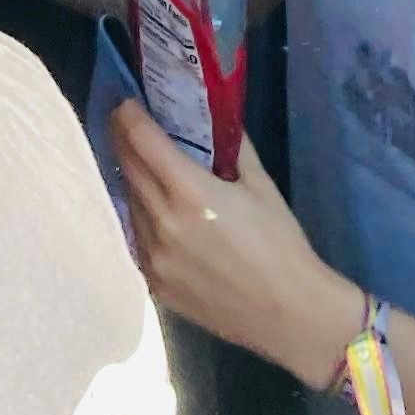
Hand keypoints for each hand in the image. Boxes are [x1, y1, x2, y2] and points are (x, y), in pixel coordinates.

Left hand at [110, 114, 365, 388]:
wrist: (291, 315)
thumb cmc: (281, 244)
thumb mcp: (260, 184)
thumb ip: (231, 145)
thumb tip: (212, 114)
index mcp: (189, 193)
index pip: (139, 138)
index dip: (128, 113)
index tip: (127, 99)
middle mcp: (162, 223)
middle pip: (127, 166)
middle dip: (123, 138)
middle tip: (128, 121)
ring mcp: (153, 258)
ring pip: (128, 202)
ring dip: (132, 178)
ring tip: (143, 164)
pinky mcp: (154, 285)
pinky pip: (136, 237)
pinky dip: (140, 215)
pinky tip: (154, 208)